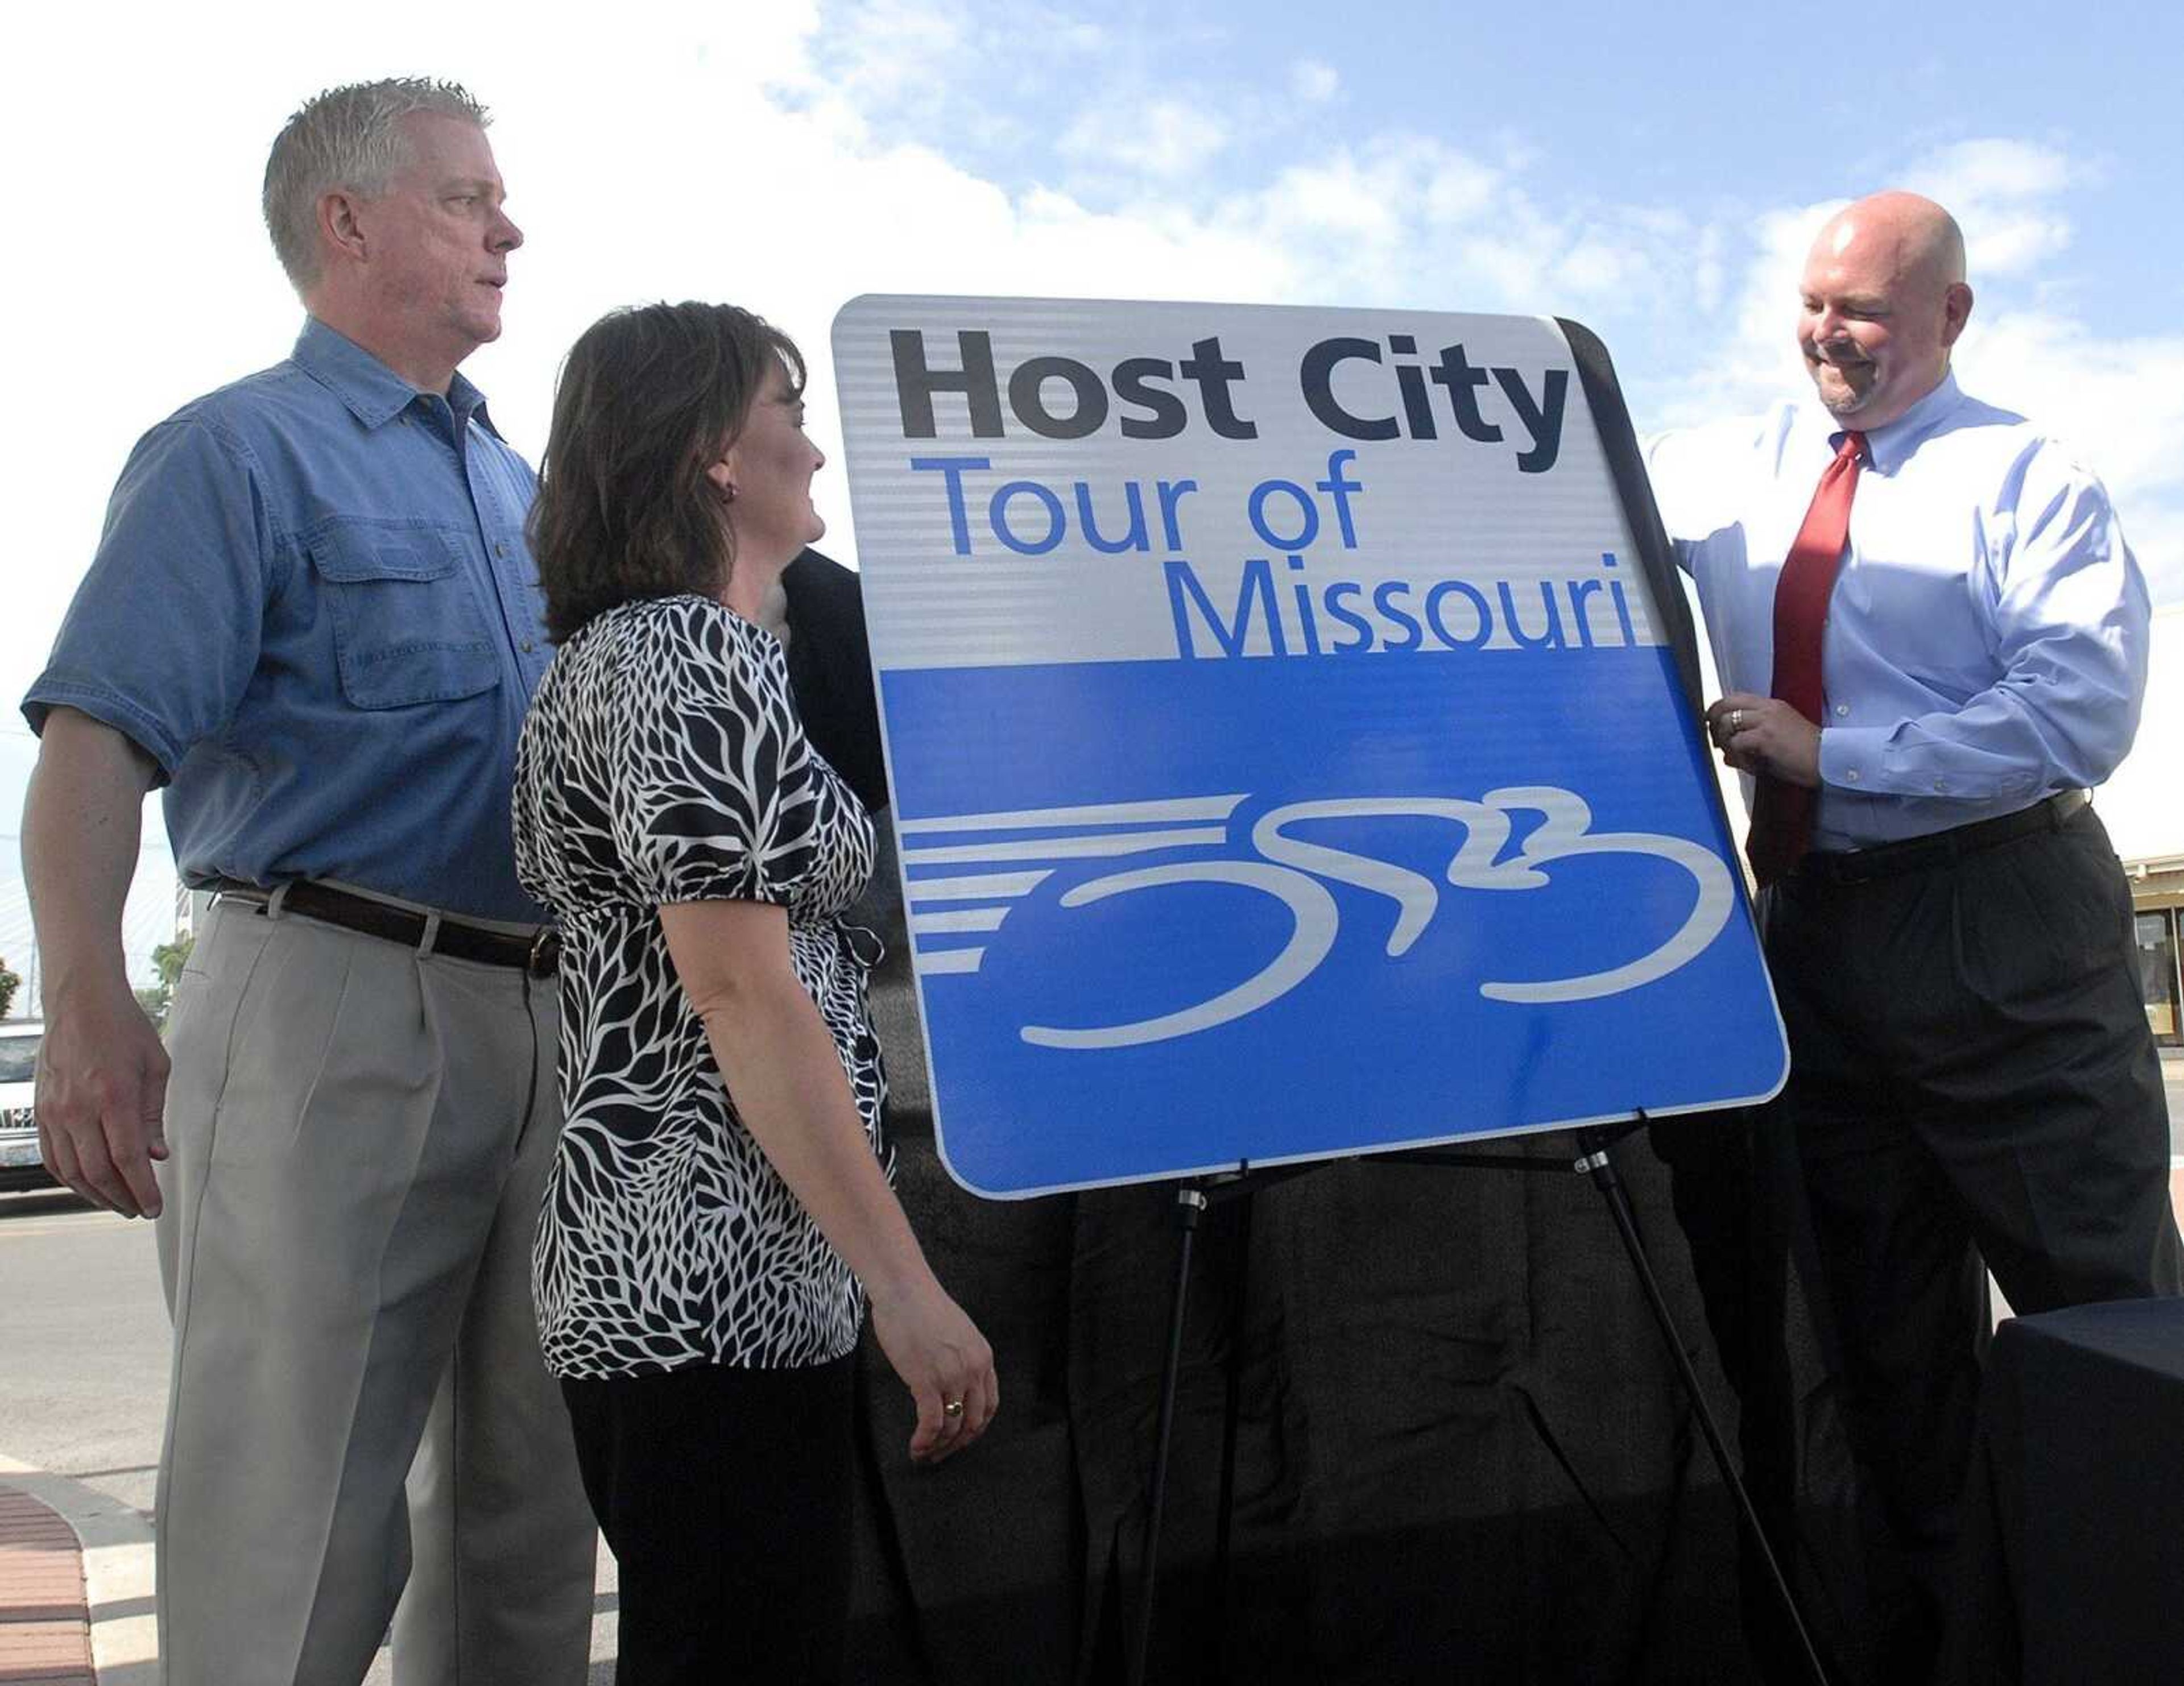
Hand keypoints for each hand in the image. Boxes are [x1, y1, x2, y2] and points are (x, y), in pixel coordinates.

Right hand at [36, 980, 170, 1217]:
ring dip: (95, 1194)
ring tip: (118, 1203)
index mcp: (113, 1096)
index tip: (155, 1208)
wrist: (80, 1001)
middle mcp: (78, 1108)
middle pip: (98, 1172)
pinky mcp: (41, 1110)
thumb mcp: (155, 1066)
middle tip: (139, 1210)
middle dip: (122, 1198)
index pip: (128, 1158)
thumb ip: (154, 1114)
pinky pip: (52, 1156)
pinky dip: (70, 1177)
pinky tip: (88, 1184)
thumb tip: (157, 1155)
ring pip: (71, 1170)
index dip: (142, 1189)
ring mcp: (54, 1111)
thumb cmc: (124, 1029)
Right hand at [869, 1276, 997, 1464]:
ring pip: (952, 1427)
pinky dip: (924, 1441)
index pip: (989, 1405)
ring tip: (923, 1454)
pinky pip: (931, 1423)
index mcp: (983, 1358)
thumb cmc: (922, 1306)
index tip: (960, 1439)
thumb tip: (949, 1384)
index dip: (975, 1429)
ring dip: (937, 1447)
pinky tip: (915, 1446)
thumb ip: (959, 1359)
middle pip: (973, 1422)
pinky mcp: (927, 1381)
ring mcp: (951, 1376)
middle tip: (940, 1454)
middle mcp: (973, 1370)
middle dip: (957, 1445)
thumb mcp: (956, 1333)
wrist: (904, 1289)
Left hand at [1706, 693, 1821, 787]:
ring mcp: (1767, 721)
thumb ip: (1750, 745)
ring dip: (1725, 743)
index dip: (1718, 711)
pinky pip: (1737, 744)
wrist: (1830, 760)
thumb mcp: (1776, 743)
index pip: (1735, 698)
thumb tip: (1726, 757)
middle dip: (1713, 723)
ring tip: (1737, 758)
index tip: (1714, 728)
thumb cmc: (1806, 756)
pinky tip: (1752, 766)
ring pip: (1726, 723)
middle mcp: (1768, 709)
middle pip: (1724, 704)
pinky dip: (1738, 757)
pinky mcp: (1766, 737)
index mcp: (1772, 706)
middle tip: (1716, 743)